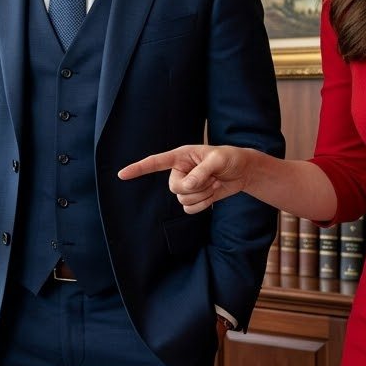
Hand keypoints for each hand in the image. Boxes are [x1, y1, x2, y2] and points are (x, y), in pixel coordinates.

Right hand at [117, 145, 254, 213]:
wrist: (244, 172)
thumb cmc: (230, 158)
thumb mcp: (218, 160)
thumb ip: (201, 172)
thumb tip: (187, 186)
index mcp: (181, 156)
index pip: (155, 162)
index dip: (138, 169)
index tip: (122, 174)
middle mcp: (179, 171)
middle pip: (174, 187)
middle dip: (194, 187)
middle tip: (211, 178)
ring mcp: (186, 185)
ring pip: (182, 200)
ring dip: (202, 196)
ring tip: (215, 184)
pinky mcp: (194, 198)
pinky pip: (190, 209)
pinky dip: (204, 205)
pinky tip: (213, 195)